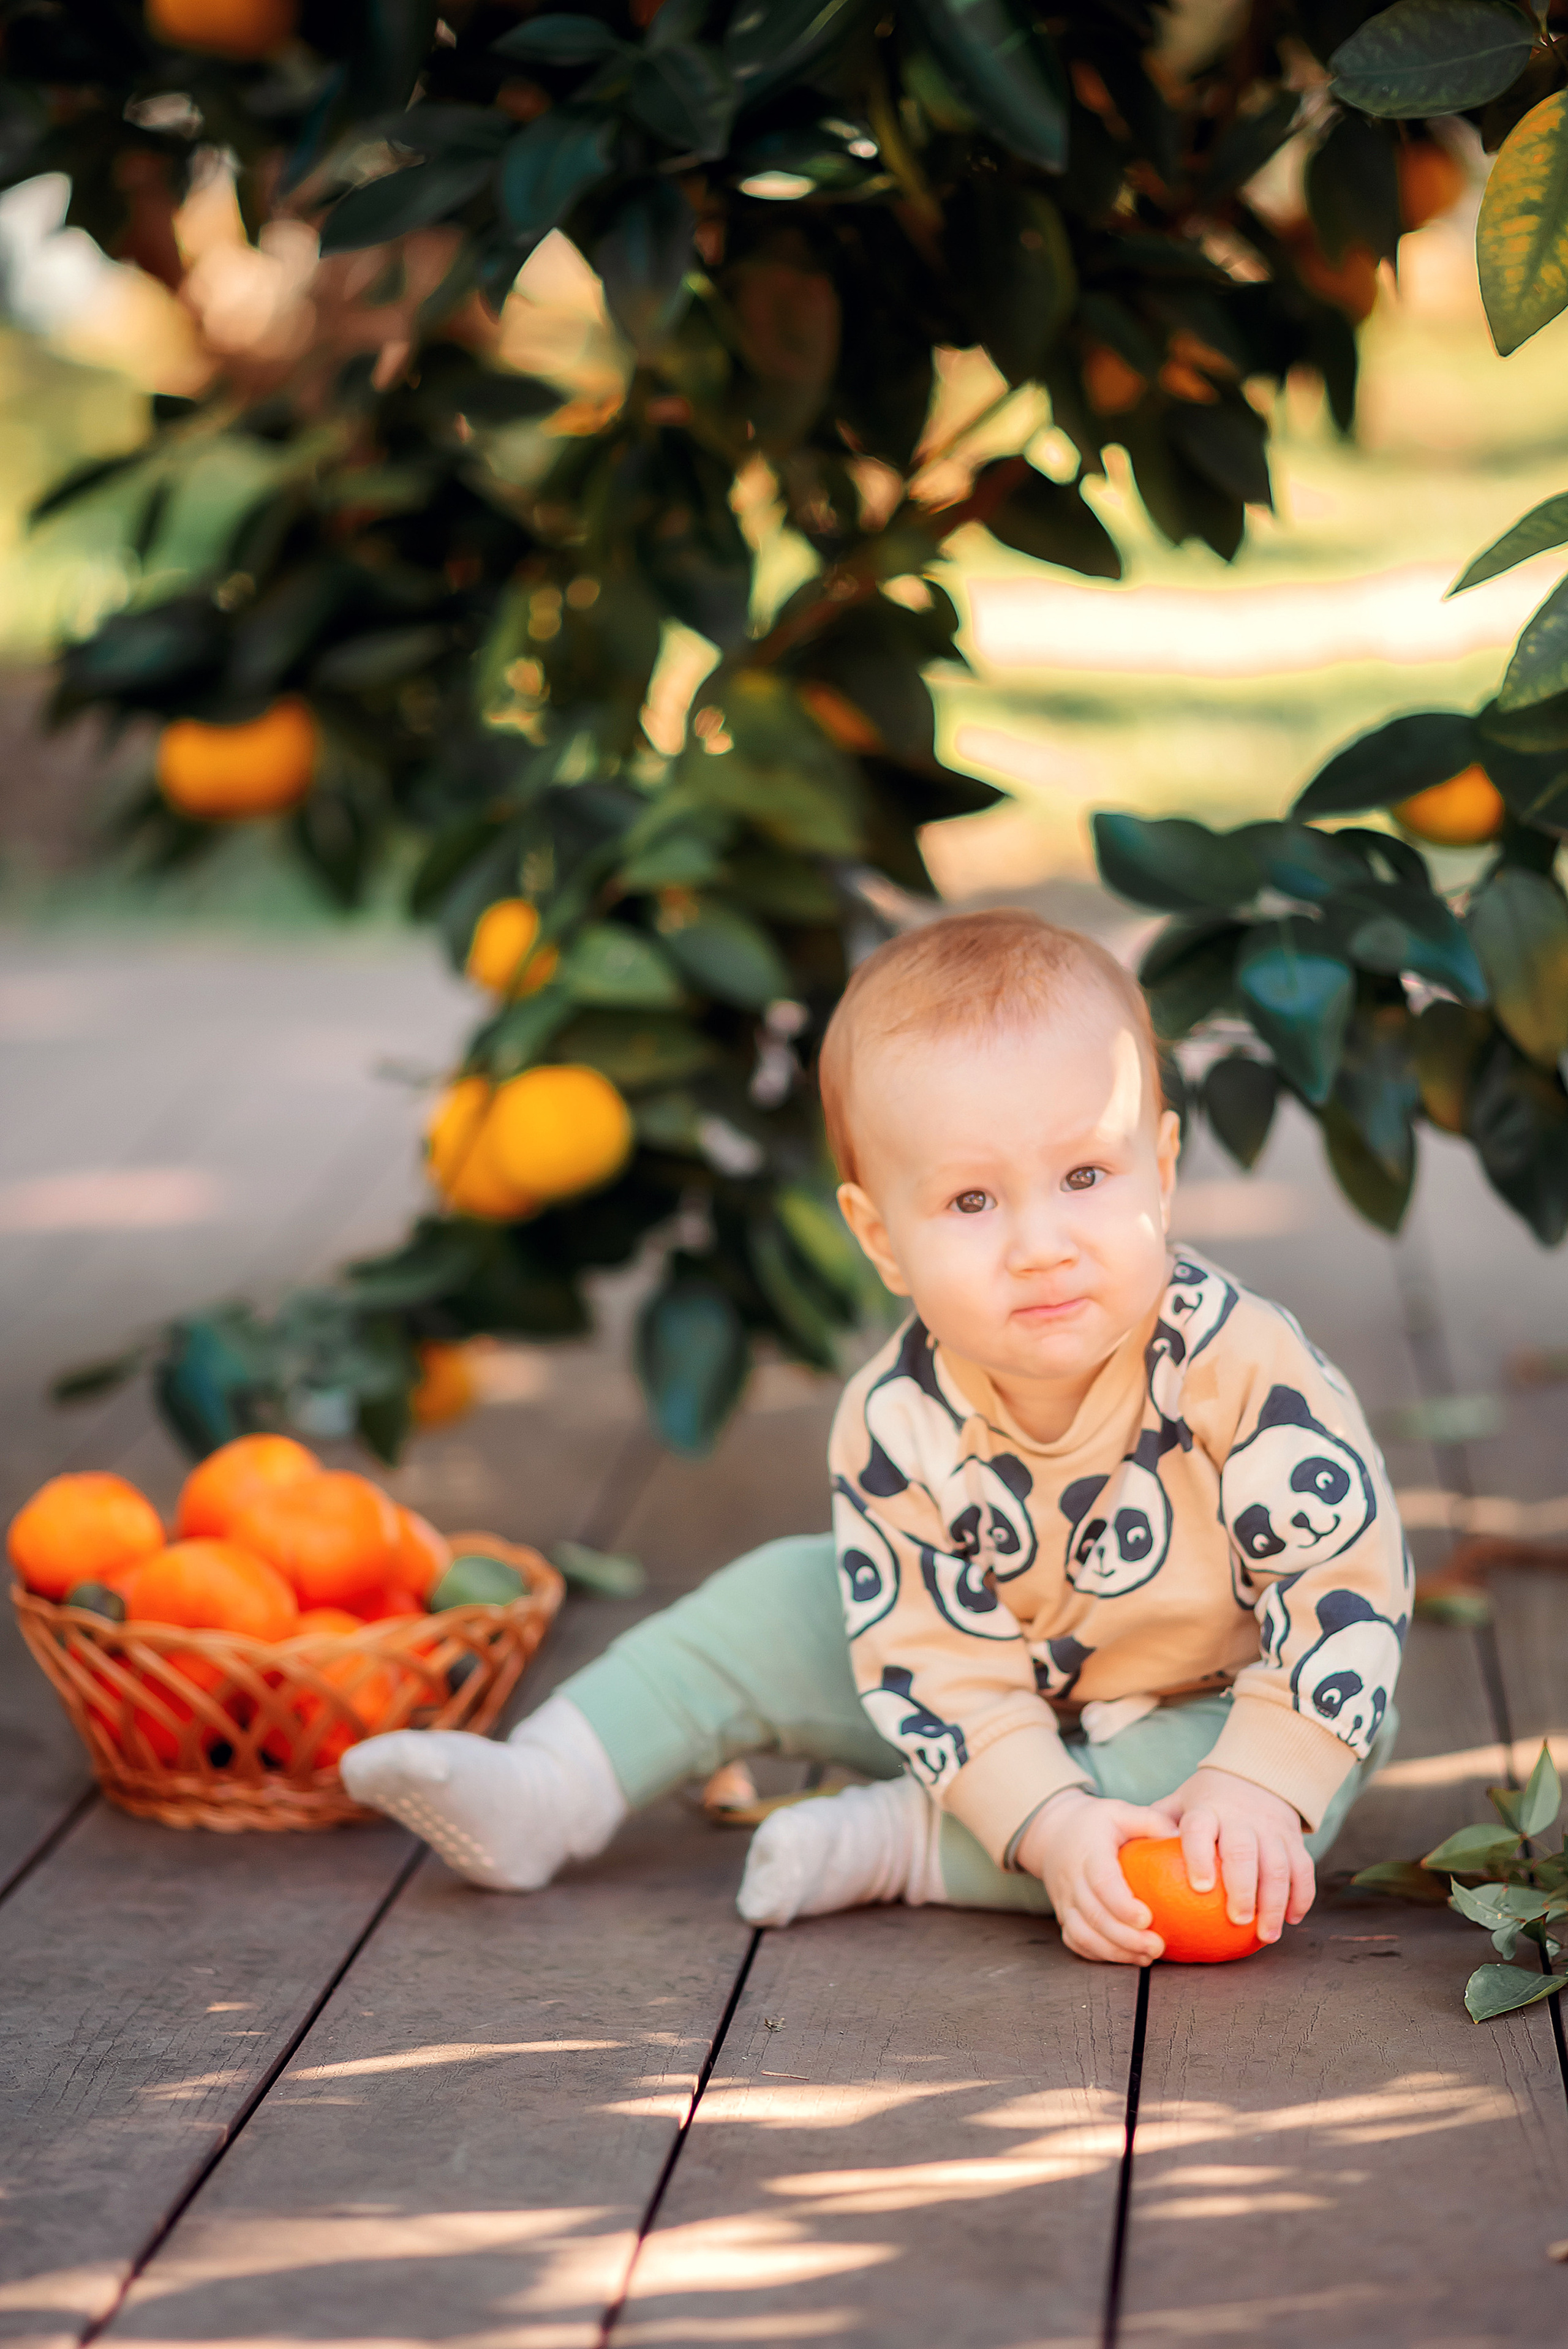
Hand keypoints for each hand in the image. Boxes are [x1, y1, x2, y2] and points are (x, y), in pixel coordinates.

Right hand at [1014, 1787, 1176, 1964]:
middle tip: (1158, 1946)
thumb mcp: (1120, 1811)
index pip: (1101, 1882)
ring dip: (1114, 1951)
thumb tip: (1185, 1840)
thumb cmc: (1095, 1823)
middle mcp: (1072, 1879)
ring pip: (1083, 1934)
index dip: (1122, 1904)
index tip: (1147, 1919)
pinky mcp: (1063, 1915)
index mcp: (1088, 1852)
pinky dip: (1099, 1954)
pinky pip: (1076, 1941)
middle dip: (1126, 1937)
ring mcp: (1064, 1900)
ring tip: (1147, 1957)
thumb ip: (1151, 1822)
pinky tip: (1126, 1957)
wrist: (1053, 1832)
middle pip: (1094, 1915)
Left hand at [1151, 1767, 1314, 1944]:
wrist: (1257, 1772)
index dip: (1200, 1856)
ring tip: (1266, 1934)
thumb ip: (1157, 1826)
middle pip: (1243, 1852)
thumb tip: (1126, 1862)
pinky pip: (1302, 1868)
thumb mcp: (1181, 1801)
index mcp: (1206, 1809)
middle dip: (1242, 1887)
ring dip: (1275, 1902)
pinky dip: (1301, 1895)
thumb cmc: (1208, 1800)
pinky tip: (1293, 1920)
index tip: (1201, 1887)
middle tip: (1237, 1920)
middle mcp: (1240, 1818)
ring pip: (1278, 1865)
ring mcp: (1270, 1828)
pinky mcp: (1293, 1838)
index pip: (1200, 1829)